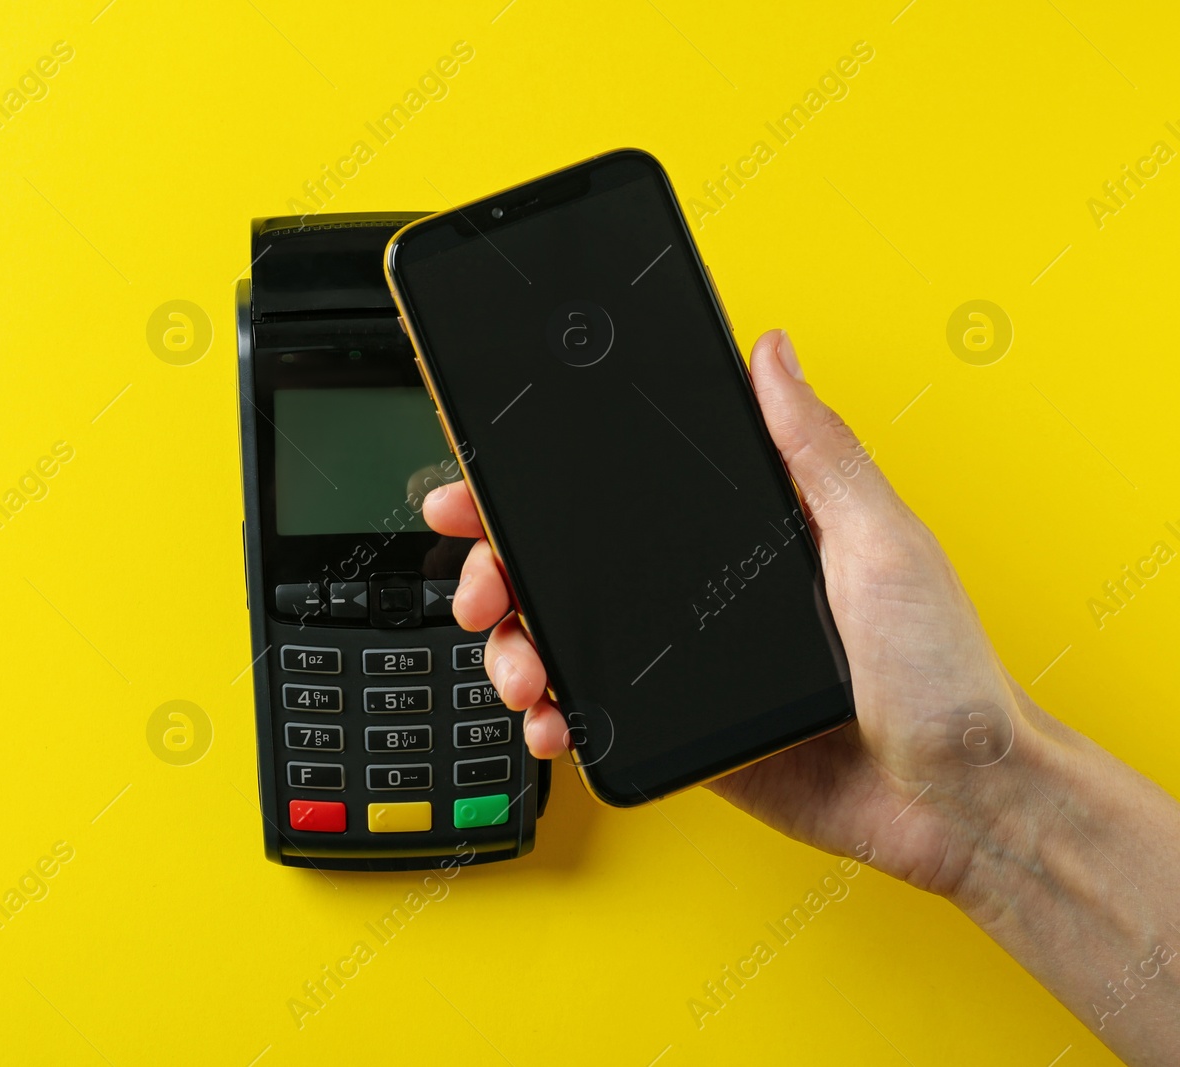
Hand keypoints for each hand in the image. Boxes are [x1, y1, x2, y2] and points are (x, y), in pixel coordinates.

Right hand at [422, 329, 1038, 896]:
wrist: (954, 800)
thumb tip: (773, 355)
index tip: (486, 483)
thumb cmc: (943, 671)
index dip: (542, 484)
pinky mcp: (679, 727)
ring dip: (515, 648)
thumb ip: (817, 451)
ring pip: (562, 640)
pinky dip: (553, 718)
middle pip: (567, 565)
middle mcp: (703, 591)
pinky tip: (550, 719)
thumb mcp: (883, 541)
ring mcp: (684, 662)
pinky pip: (593, 713)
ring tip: (518, 666)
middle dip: (499, 569)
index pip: (622, 491)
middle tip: (482, 585)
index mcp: (745, 532)